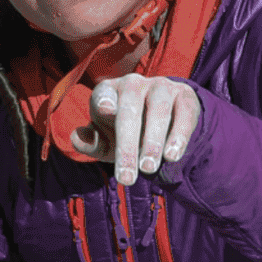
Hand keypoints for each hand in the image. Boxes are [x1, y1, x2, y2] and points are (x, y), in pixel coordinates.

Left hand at [71, 75, 199, 184]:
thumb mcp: (106, 141)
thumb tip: (77, 138)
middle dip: (127, 144)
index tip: (105, 111)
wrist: (163, 123)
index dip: (104, 101)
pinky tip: (172, 156)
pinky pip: (183, 114)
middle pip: (130, 109)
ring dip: (152, 141)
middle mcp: (134, 84)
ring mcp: (161, 87)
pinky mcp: (185, 96)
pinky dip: (178, 136)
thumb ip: (92, 142)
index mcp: (109, 91)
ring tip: (147, 168)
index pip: (103, 94)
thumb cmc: (124, 132)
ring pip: (158, 110)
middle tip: (125, 177)